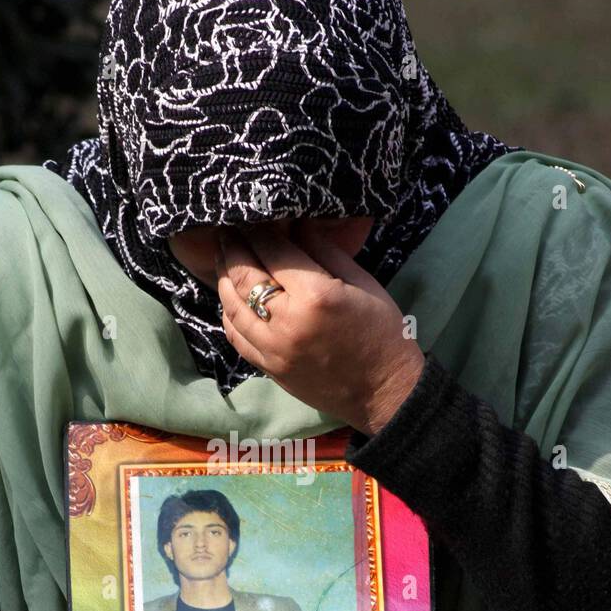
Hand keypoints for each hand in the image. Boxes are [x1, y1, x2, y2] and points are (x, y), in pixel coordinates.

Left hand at [216, 222, 424, 435]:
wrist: (386, 392)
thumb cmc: (382, 332)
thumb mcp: (363, 283)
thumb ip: (325, 252)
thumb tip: (295, 225)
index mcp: (315, 296)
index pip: (273, 252)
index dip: (256, 231)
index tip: (248, 218)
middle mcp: (286, 322)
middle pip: (244, 277)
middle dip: (232, 250)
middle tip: (225, 232)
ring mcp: (273, 349)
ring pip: (232, 308)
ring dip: (224, 280)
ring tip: (225, 261)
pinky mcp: (269, 369)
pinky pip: (236, 337)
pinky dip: (229, 313)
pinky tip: (231, 299)